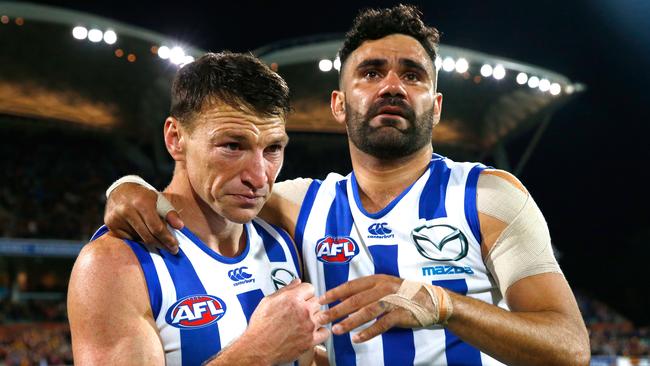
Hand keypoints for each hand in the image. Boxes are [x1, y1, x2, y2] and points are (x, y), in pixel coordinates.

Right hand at [104, 182, 182, 252]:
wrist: (120, 190)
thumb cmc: (144, 197)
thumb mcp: (159, 200)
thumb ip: (171, 213)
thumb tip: (180, 227)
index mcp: (142, 202)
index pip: (156, 227)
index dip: (167, 239)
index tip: (175, 247)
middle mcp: (127, 210)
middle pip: (147, 236)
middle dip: (162, 245)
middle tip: (172, 250)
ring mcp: (117, 218)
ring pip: (138, 239)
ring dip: (151, 243)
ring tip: (161, 243)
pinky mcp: (111, 225)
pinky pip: (128, 239)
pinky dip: (138, 240)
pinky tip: (144, 236)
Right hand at [244, 280, 329, 364]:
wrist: (258, 348)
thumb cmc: (260, 327)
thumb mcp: (268, 301)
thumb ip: (285, 289)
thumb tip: (296, 282)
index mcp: (293, 299)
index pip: (310, 287)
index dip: (305, 293)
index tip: (302, 297)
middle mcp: (303, 311)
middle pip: (317, 301)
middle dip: (309, 304)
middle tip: (300, 311)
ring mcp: (309, 325)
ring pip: (322, 314)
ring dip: (315, 317)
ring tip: (305, 321)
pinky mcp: (311, 340)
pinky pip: (325, 331)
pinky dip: (321, 331)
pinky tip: (312, 331)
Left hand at [316, 274, 433, 342]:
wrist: (432, 301)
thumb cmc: (404, 294)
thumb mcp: (385, 287)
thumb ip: (366, 292)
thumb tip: (343, 299)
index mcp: (377, 279)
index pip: (351, 285)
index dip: (334, 292)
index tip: (320, 300)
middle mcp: (383, 287)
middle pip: (355, 299)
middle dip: (336, 309)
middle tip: (321, 317)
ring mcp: (392, 300)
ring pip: (366, 312)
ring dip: (349, 322)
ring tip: (336, 330)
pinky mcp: (400, 314)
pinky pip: (381, 325)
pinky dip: (368, 332)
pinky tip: (356, 339)